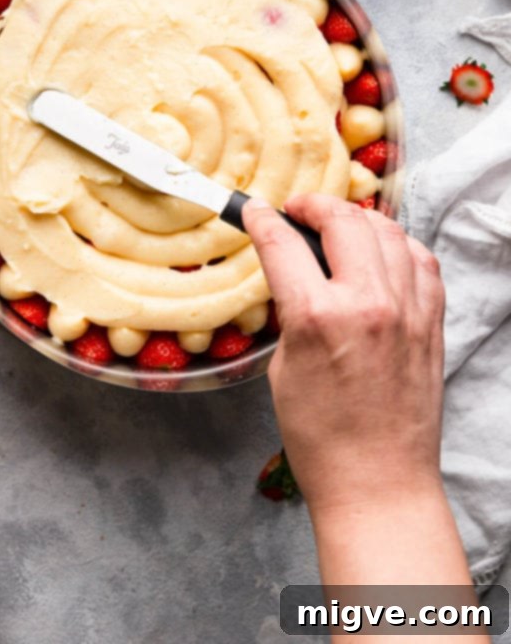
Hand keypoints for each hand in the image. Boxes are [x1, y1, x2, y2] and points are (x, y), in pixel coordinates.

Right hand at [243, 194, 444, 515]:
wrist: (378, 482)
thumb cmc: (320, 437)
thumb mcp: (283, 366)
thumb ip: (292, 311)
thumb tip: (295, 274)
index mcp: (317, 316)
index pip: (283, 243)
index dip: (262, 218)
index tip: (255, 209)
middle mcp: (367, 303)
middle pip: (342, 220)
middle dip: (313, 205)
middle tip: (297, 209)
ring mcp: (407, 310)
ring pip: (387, 231)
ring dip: (357, 218)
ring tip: (339, 223)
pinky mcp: (431, 322)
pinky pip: (422, 260)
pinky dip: (399, 245)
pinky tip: (382, 251)